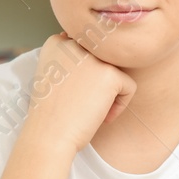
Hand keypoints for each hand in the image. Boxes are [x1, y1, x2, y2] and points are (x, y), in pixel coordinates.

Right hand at [20, 33, 136, 155]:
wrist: (48, 136)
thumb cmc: (51, 114)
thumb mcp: (53, 77)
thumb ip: (69, 60)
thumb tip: (88, 50)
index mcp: (57, 43)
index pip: (86, 53)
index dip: (84, 77)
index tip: (72, 95)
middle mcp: (74, 44)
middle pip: (102, 61)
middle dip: (98, 84)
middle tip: (82, 104)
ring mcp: (92, 57)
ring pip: (116, 72)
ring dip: (110, 93)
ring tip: (93, 110)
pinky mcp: (109, 73)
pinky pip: (129, 86)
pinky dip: (121, 105)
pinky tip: (103, 117)